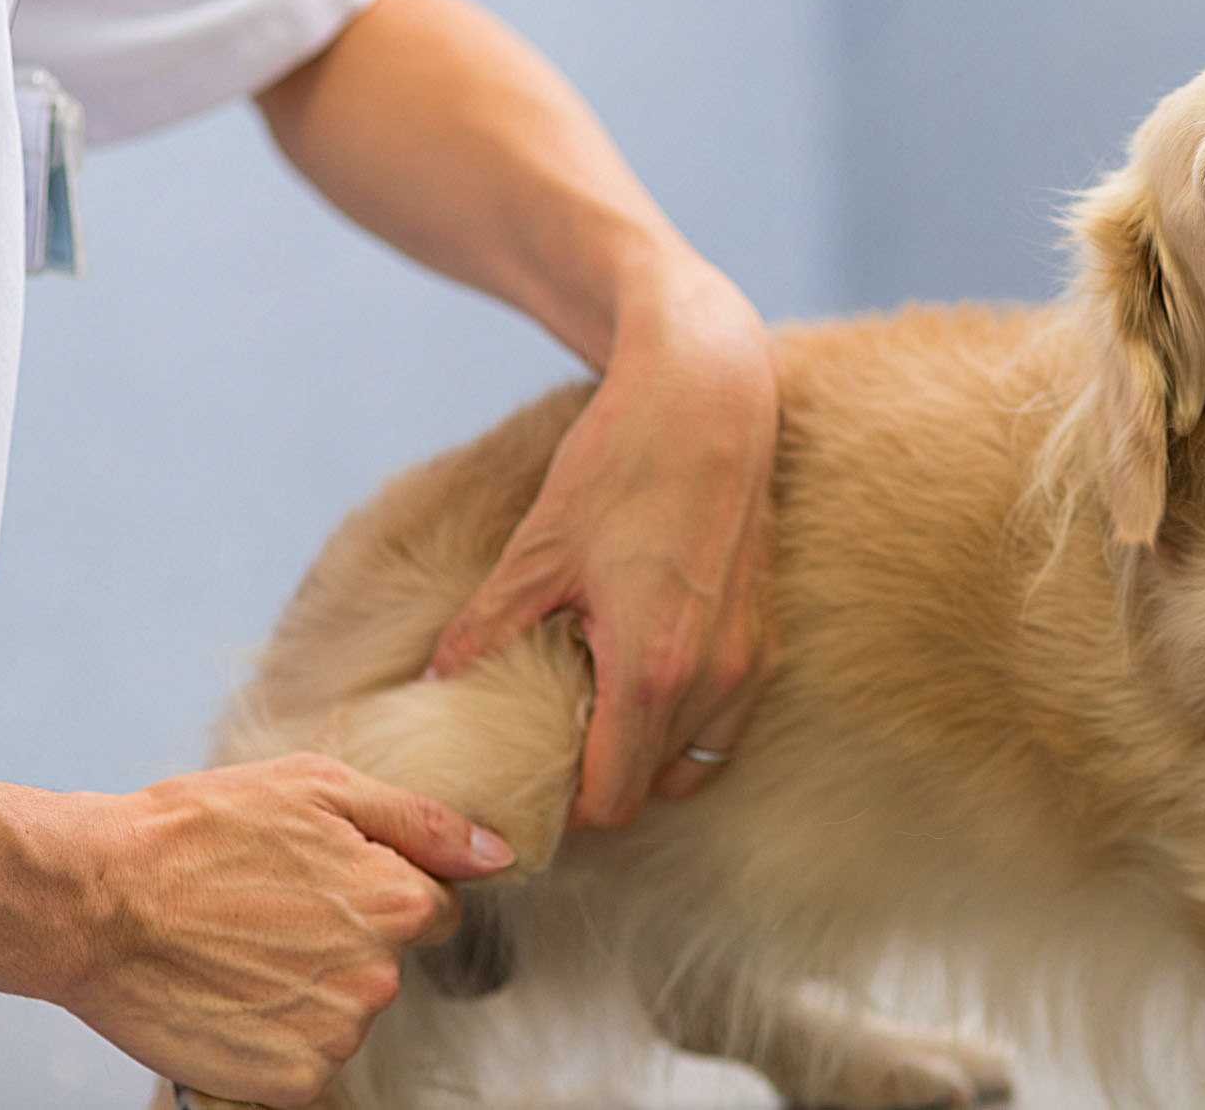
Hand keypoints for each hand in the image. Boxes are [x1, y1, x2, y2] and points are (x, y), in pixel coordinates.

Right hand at [53, 755, 515, 1107]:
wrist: (95, 902)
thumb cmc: (198, 834)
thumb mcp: (319, 790)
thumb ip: (424, 824)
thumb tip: (499, 855)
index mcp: (399, 903)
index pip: (435, 911)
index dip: (379, 892)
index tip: (320, 885)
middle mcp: (378, 977)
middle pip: (388, 966)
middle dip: (342, 942)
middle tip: (265, 915)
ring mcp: (333, 1035)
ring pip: (344, 1013)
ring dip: (305, 992)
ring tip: (237, 953)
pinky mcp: (286, 1082)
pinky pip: (304, 1062)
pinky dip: (273, 1039)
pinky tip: (231, 999)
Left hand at [430, 271, 778, 828]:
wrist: (710, 398)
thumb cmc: (623, 464)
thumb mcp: (538, 550)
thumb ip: (488, 629)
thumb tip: (438, 683)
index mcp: (652, 671)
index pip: (612, 800)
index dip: (564, 806)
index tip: (527, 778)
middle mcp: (715, 678)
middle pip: (651, 785)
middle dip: (600, 778)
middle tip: (548, 742)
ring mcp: (751, 658)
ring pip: (695, 758)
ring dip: (646, 753)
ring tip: (595, 710)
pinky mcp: (767, 633)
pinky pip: (727, 718)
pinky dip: (686, 720)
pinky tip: (642, 673)